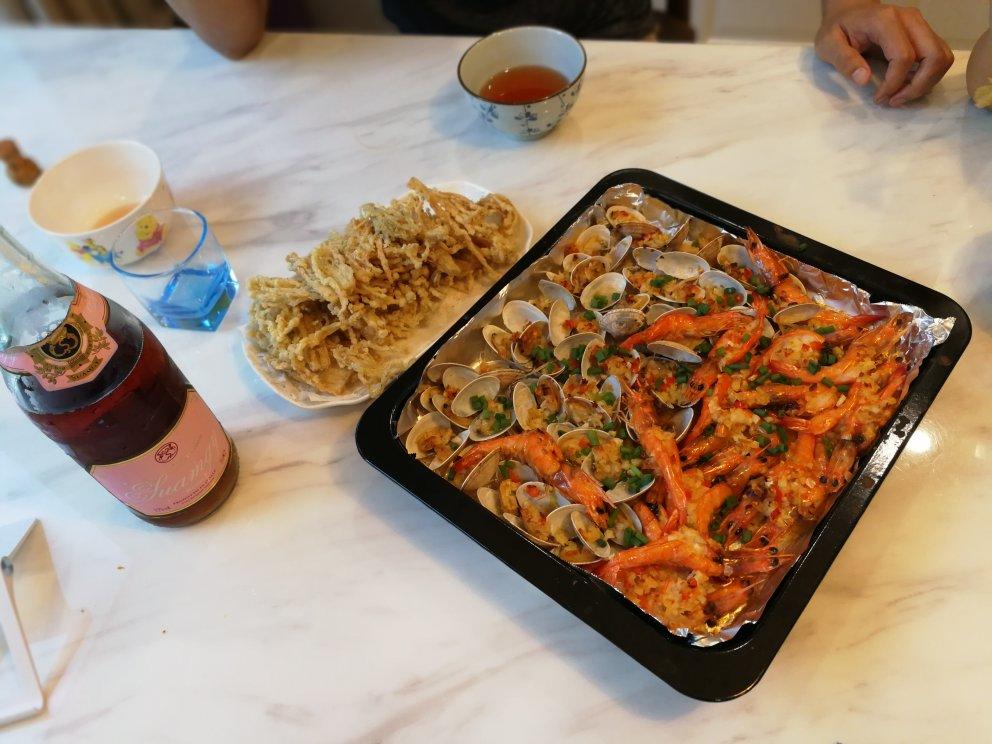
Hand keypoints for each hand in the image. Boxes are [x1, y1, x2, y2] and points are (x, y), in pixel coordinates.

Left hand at [815, 1, 953, 106]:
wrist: (849, 13)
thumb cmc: (837, 29)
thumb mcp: (828, 45)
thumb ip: (844, 61)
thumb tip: (863, 80)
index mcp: (885, 20)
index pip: (904, 56)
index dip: (894, 83)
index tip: (878, 98)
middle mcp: (910, 19)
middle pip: (934, 56)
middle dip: (918, 86)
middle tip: (894, 100)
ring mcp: (921, 24)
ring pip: (942, 57)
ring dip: (926, 83)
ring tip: (900, 95)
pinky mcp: (925, 33)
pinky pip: (938, 56)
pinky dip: (928, 76)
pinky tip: (906, 85)